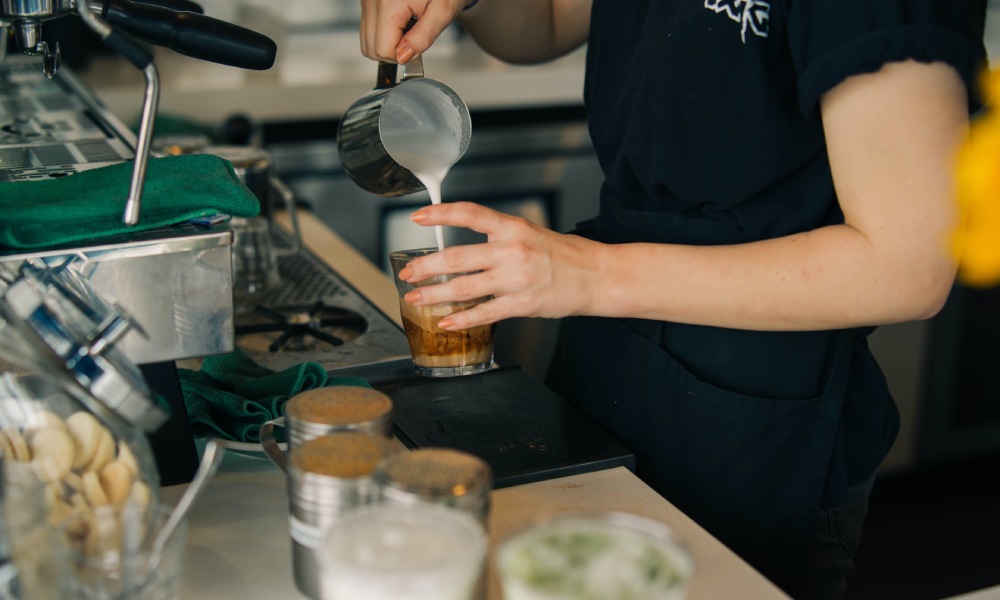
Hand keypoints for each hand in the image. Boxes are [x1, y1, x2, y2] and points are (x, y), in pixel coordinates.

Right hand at [360, 0, 465, 63]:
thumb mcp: (442, 13)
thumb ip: (423, 37)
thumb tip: (403, 57)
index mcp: (389, 2)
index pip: (383, 49)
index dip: (403, 54)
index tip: (417, 42)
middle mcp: (372, 0)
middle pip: (371, 48)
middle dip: (394, 51)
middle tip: (414, 36)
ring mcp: (367, 0)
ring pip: (367, 41)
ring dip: (388, 43)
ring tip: (407, 27)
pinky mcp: (367, 1)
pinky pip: (368, 30)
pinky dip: (383, 33)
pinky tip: (400, 22)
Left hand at [397, 202, 607, 329]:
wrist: (596, 275)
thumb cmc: (563, 255)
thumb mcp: (529, 233)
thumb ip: (498, 238)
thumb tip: (463, 249)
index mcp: (512, 228)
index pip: (470, 214)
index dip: (440, 214)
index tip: (418, 217)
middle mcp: (512, 251)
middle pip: (457, 257)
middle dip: (426, 267)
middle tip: (407, 273)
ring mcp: (517, 279)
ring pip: (464, 287)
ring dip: (434, 294)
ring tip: (416, 298)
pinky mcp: (523, 303)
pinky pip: (485, 313)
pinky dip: (462, 319)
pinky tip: (446, 322)